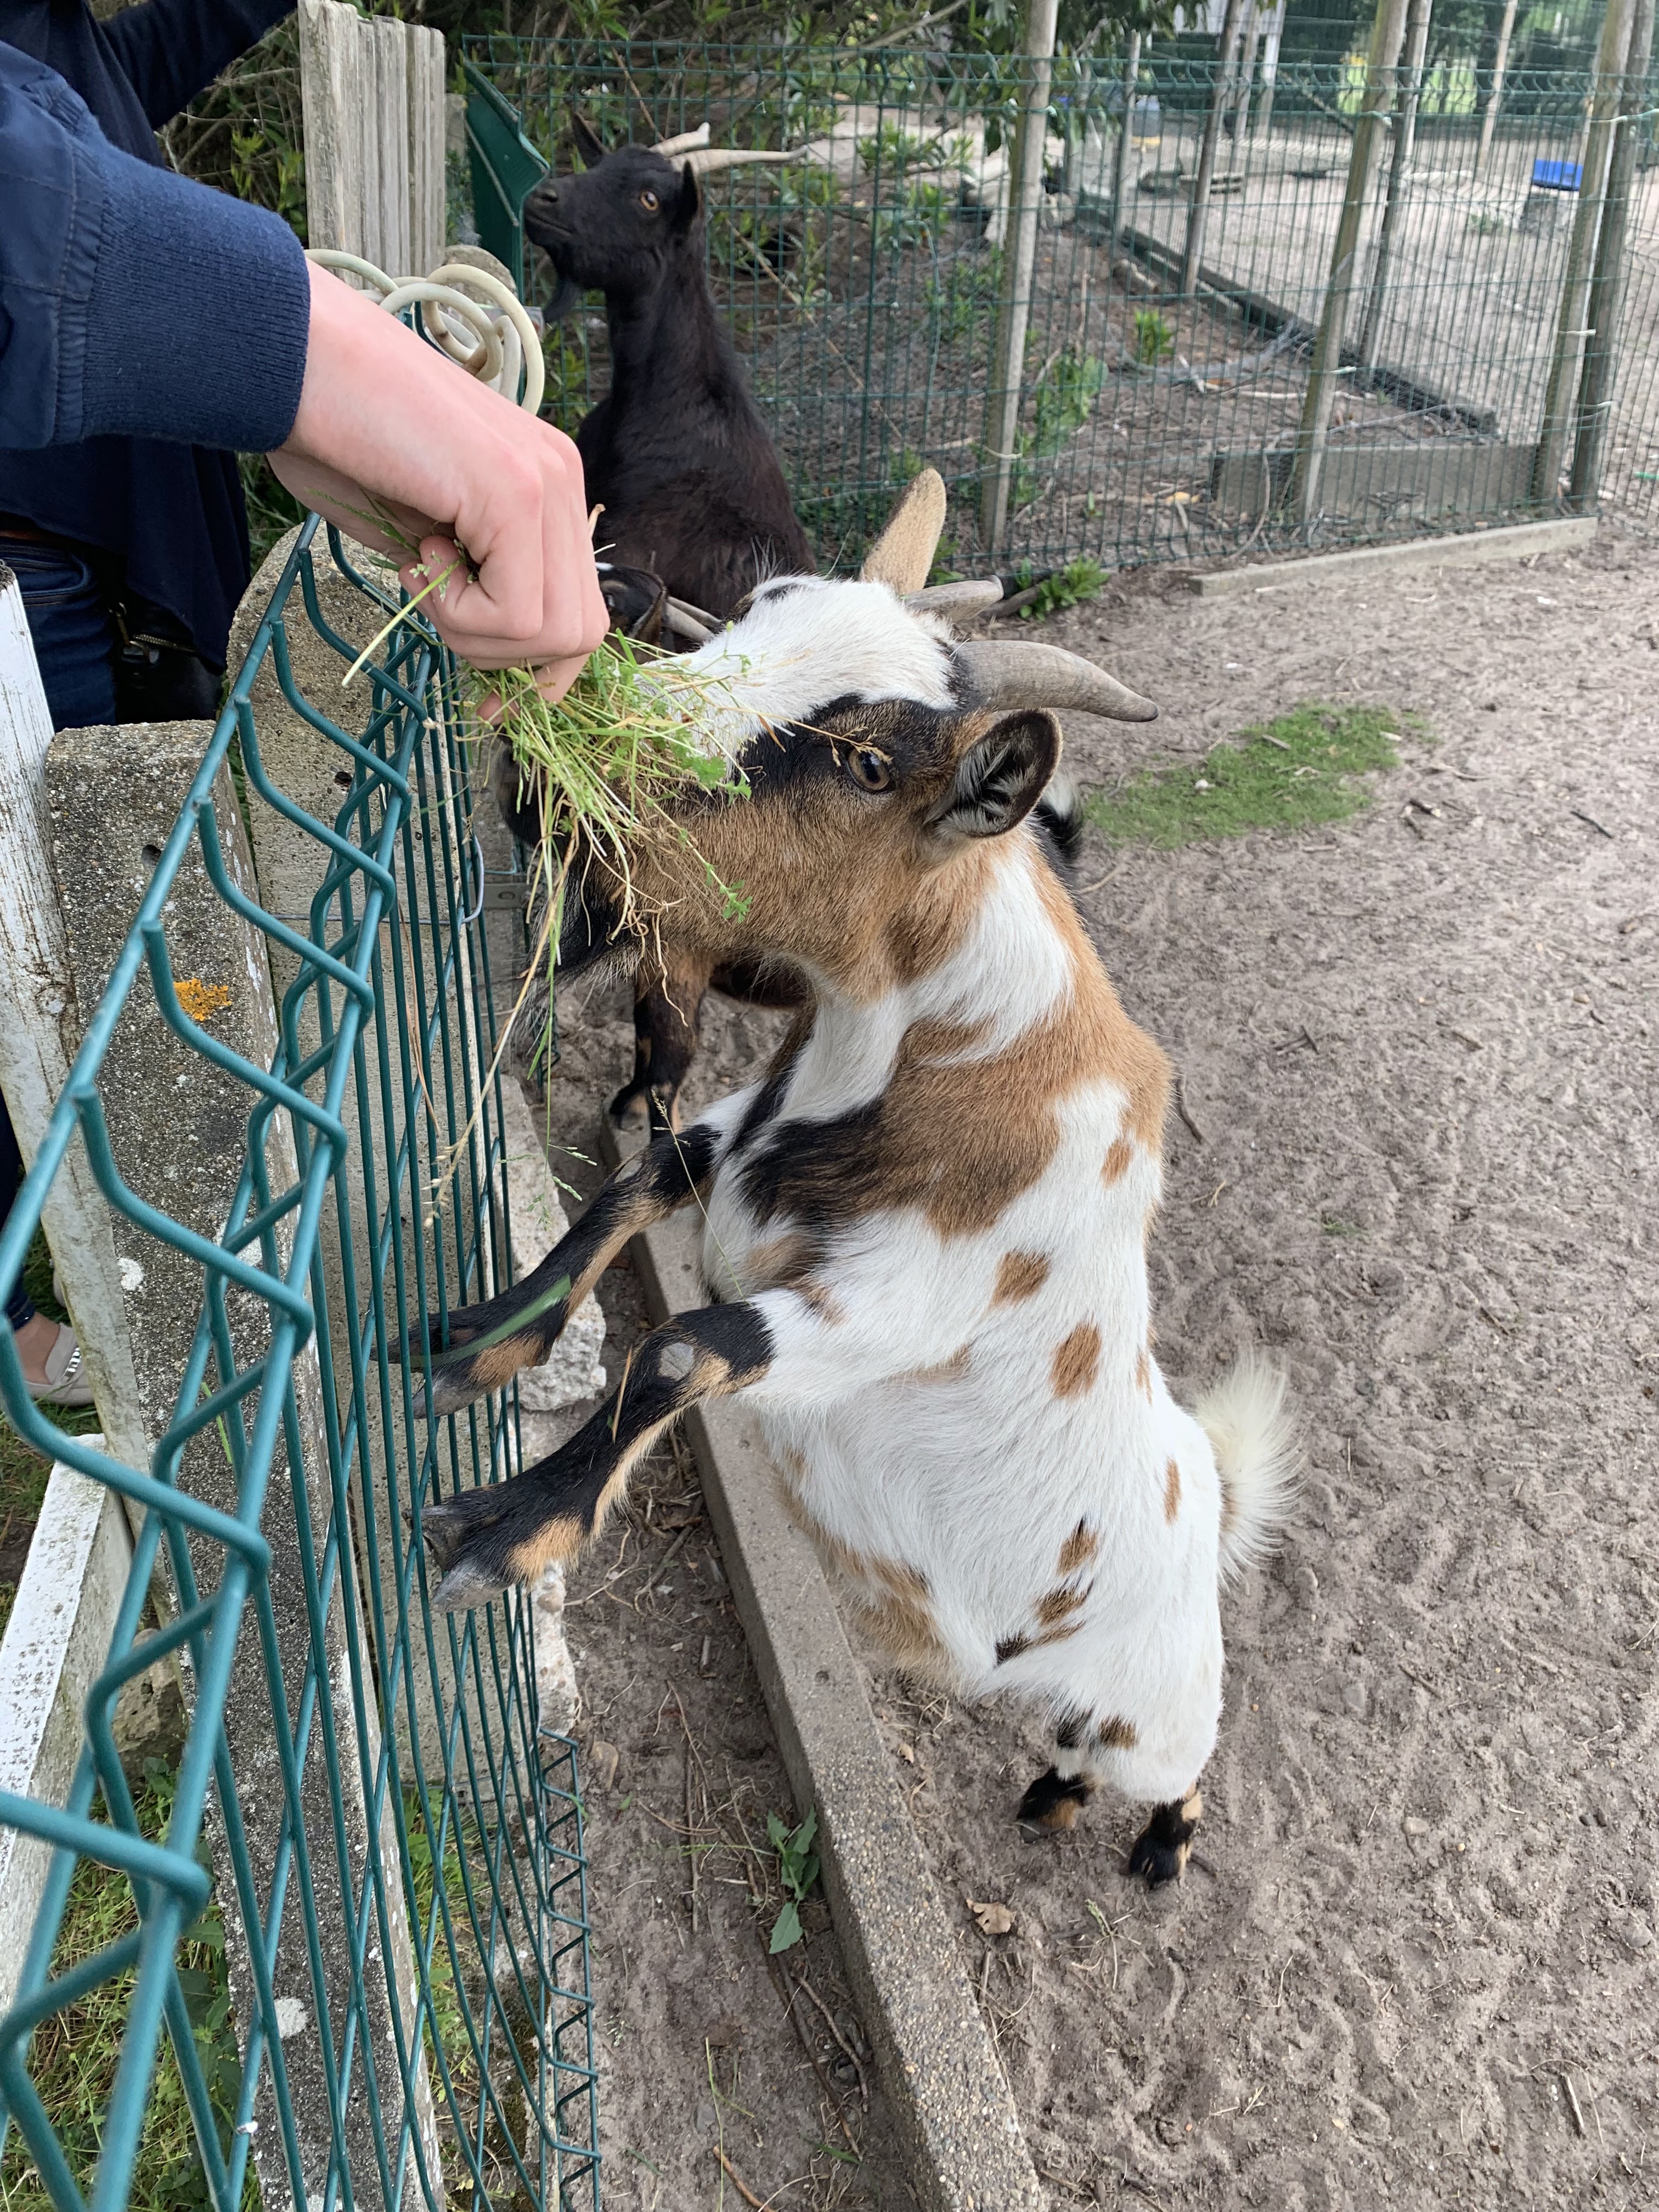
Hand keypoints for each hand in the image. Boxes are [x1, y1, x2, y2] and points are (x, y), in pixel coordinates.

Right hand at [268, 264, 607, 695]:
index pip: (581, 613)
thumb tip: (492, 651)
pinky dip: (459, 611)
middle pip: (581, 633)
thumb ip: (472, 583)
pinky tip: (419, 549)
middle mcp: (561, 479)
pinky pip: (517, 614)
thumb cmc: (339, 440)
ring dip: (475, 632)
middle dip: (505, 657)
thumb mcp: (422, 533)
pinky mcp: (517, 493)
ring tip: (420, 566)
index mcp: (545, 487)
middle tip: (437, 607)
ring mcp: (546, 483)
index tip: (486, 699)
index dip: (538, 672)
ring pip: (553, 633)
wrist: (295, 364)